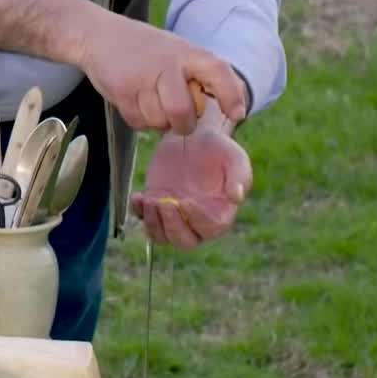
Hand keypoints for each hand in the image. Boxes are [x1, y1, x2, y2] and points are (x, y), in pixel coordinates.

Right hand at [78, 15, 248, 133]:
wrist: (98, 35)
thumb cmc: (144, 49)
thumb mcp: (176, 51)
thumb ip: (197, 74)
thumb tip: (228, 108)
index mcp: (186, 52)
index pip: (217, 70)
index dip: (231, 94)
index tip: (237, 114)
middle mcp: (167, 64)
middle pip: (183, 112)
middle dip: (183, 124)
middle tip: (180, 119)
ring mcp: (142, 79)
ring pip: (160, 122)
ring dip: (158, 121)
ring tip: (151, 102)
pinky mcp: (122, 92)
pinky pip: (139, 123)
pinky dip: (140, 120)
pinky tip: (135, 100)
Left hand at [129, 95, 252, 247]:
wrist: (196, 136)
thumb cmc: (220, 150)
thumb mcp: (235, 158)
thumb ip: (239, 177)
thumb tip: (237, 196)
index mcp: (220, 215)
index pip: (209, 229)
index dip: (197, 219)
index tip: (186, 201)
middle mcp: (195, 221)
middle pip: (183, 241)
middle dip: (172, 226)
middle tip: (165, 203)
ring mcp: (173, 215)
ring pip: (161, 236)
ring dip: (153, 223)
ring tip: (149, 200)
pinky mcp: (155, 203)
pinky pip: (142, 218)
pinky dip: (137, 212)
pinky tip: (138, 196)